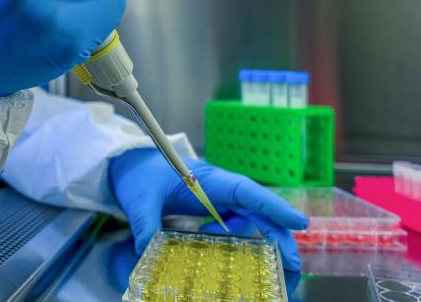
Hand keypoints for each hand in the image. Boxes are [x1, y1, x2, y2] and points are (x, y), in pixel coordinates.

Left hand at [109, 148, 308, 270]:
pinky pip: (233, 225)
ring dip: (253, 239)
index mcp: (206, 179)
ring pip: (249, 218)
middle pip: (257, 209)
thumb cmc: (139, 174)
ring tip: (242, 255)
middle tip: (294, 263)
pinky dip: (234, 239)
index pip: (245, 190)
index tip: (298, 223)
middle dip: (278, 233)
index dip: (273, 206)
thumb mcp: (139, 199)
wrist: (130, 165)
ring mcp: (217, 197)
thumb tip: (146, 249)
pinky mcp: (211, 208)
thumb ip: (144, 222)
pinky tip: (216, 247)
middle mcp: (218, 187)